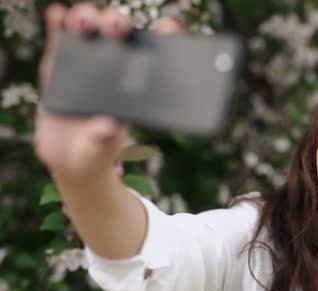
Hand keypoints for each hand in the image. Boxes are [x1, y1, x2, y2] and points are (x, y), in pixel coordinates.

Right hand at [35, 2, 183, 182]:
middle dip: (119, 23)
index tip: (169, 28)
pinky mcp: (60, 67)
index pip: (155, 54)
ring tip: (84, 22)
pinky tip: (58, 15)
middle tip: (118, 28)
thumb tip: (106, 128)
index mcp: (136, 87)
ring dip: (88, 18)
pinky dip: (59, 25)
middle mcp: (114, 70)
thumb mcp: (100, 151)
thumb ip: (102, 142)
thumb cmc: (96, 152)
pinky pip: (60, 41)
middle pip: (119, 34)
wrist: (71, 158)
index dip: (165, 36)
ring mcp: (86, 65)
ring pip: (91, 31)